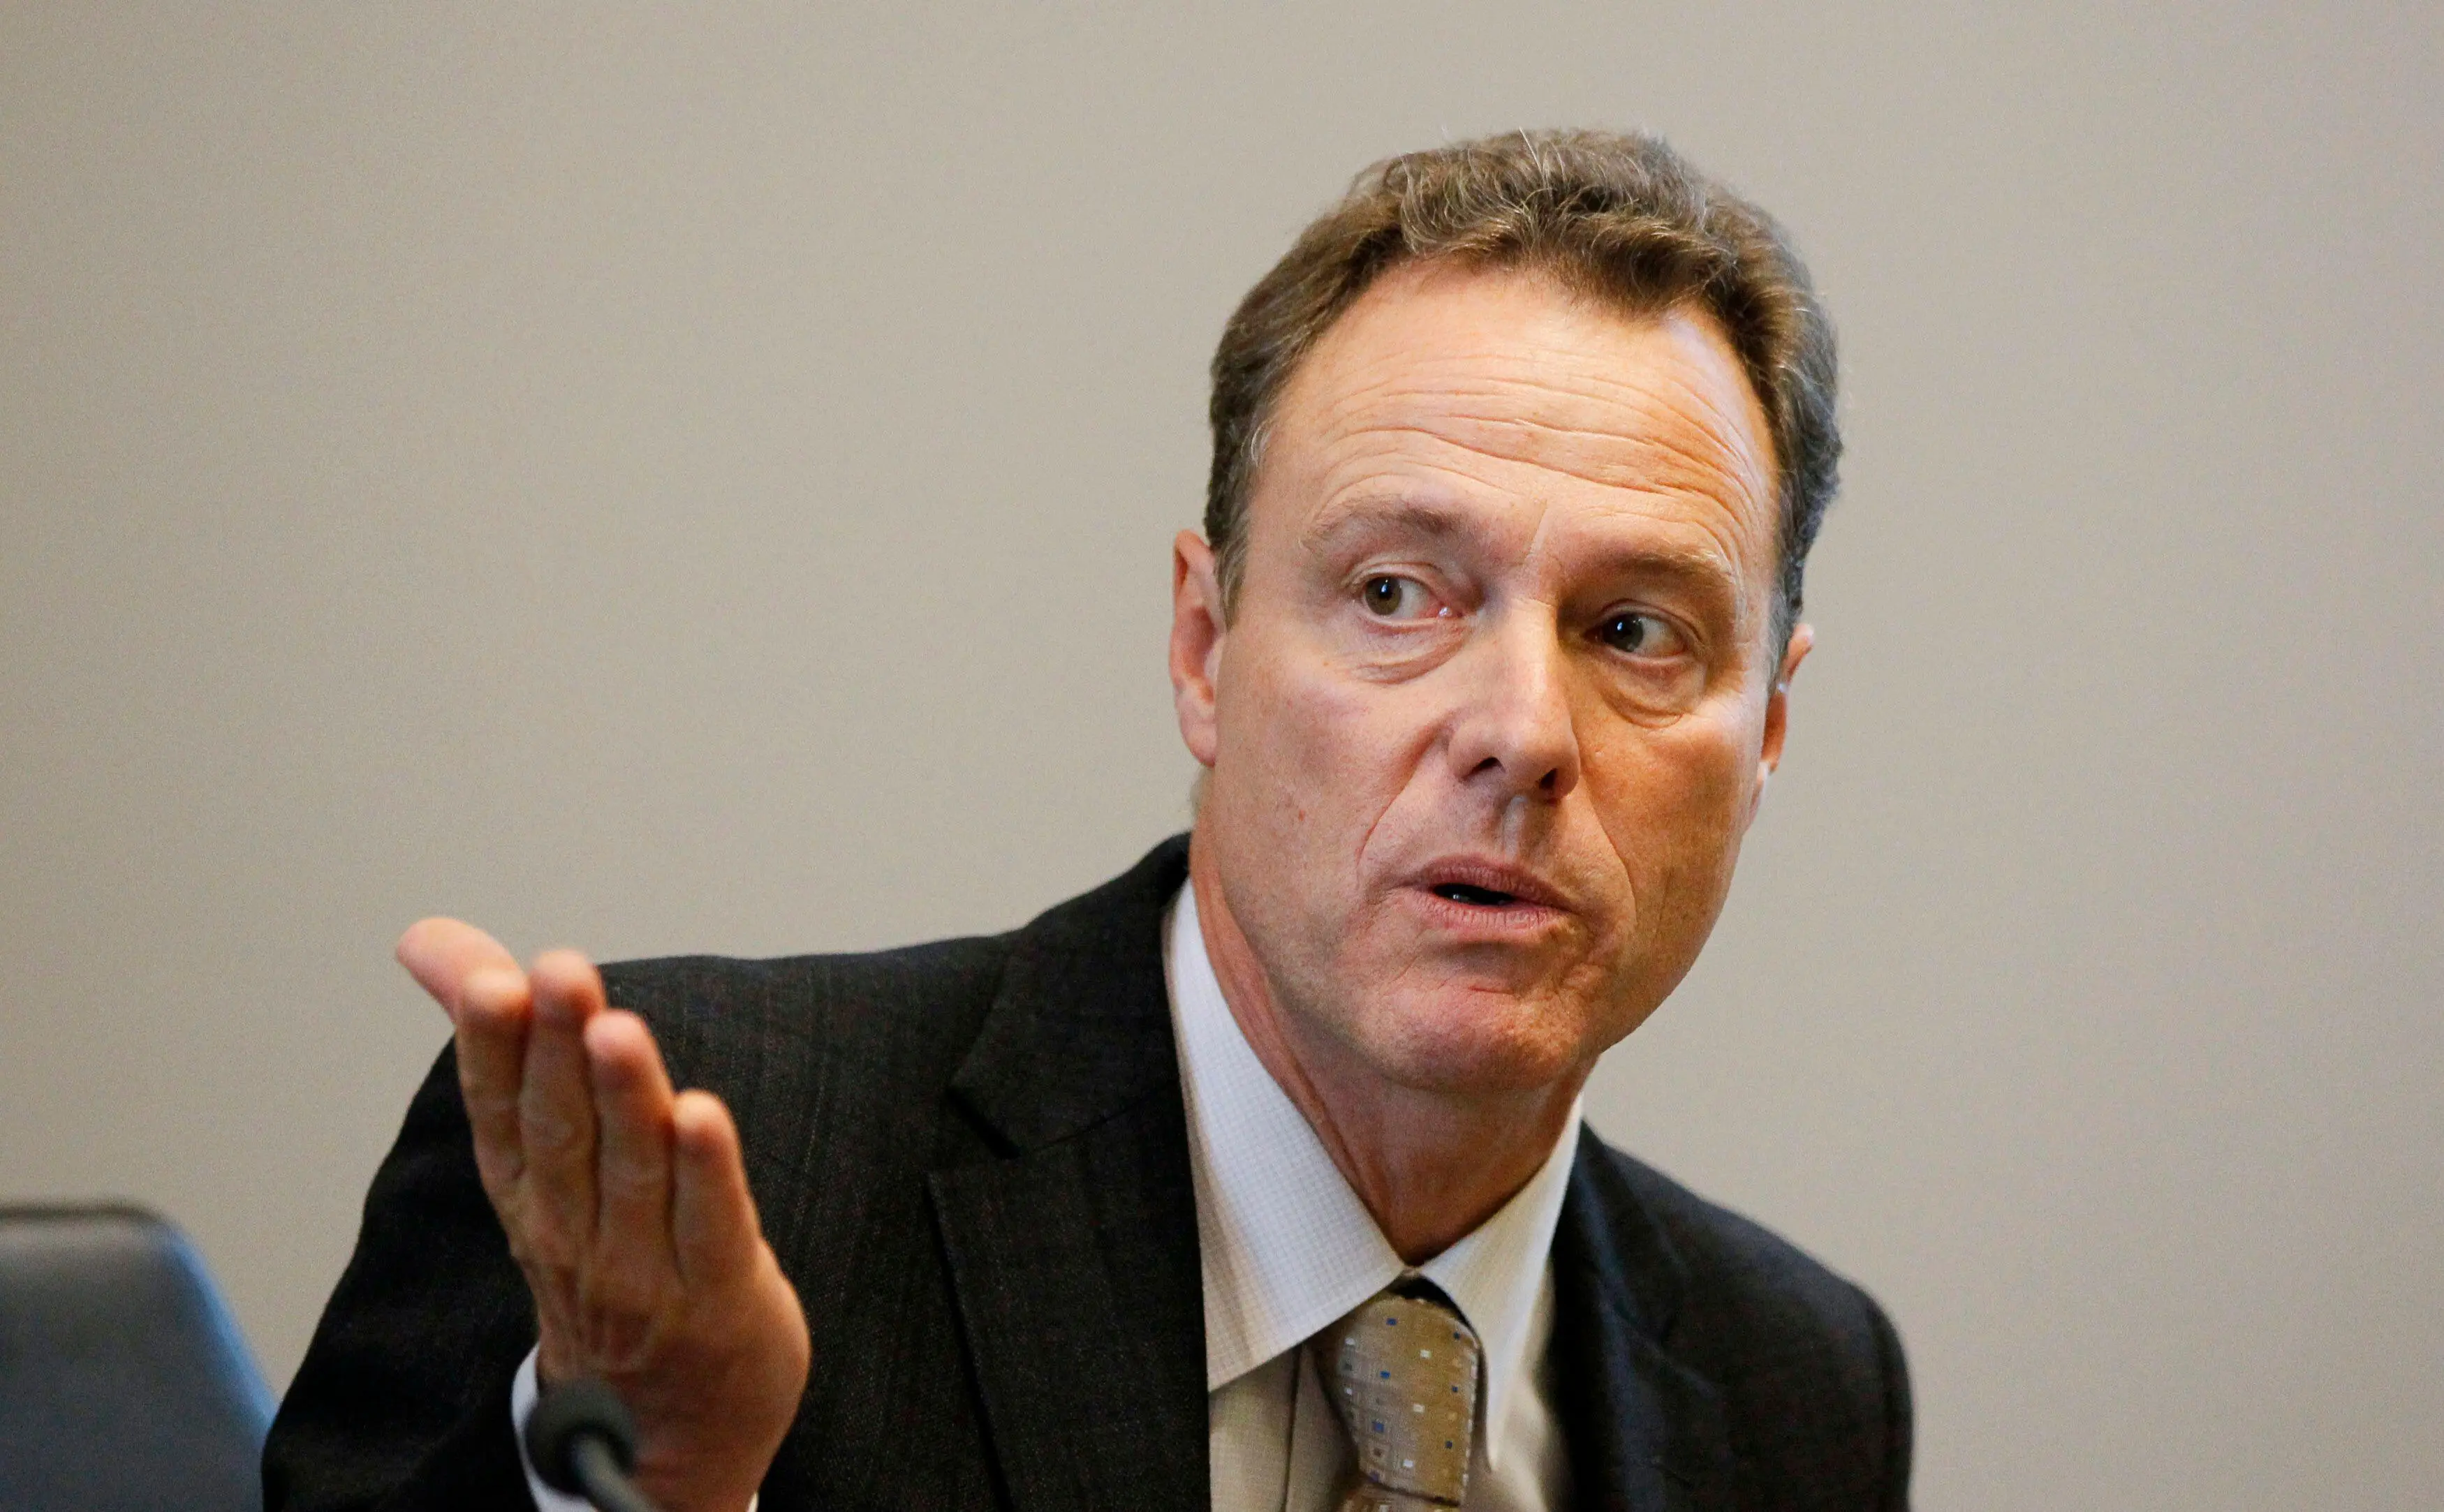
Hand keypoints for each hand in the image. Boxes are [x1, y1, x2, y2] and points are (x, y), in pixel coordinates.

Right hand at [396, 919, 809, 1511]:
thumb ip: (502, 1035)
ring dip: (623, 1096)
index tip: (494, 980)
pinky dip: (703, 1172)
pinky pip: (707, 1225)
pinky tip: (699, 1115)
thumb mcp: (539, 1154)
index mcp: (525, 1187)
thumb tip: (428, 938)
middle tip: (559, 972)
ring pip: (630, 1170)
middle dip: (556, 1047)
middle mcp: (571, 1228)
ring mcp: (641, 1269)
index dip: (494, 1045)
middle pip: (560, 1128)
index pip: (501, 1108)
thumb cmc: (603, 1259)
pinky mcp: (718, 1295)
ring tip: (618, 1029)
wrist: (660, 1420)